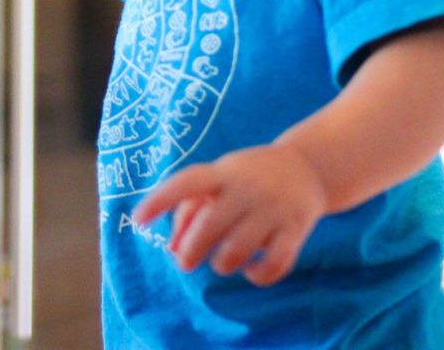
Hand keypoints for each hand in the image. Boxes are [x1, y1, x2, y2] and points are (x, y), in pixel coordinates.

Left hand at [131, 144, 328, 286]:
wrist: (307, 168)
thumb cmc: (247, 178)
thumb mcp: (218, 179)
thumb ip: (190, 209)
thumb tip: (172, 249)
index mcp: (222, 173)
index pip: (186, 183)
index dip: (159, 201)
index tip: (137, 220)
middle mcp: (247, 189)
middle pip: (210, 225)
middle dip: (191, 251)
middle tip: (185, 263)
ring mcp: (273, 210)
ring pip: (238, 250)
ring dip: (222, 264)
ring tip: (221, 261)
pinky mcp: (295, 230)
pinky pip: (273, 264)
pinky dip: (258, 276)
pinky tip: (251, 270)